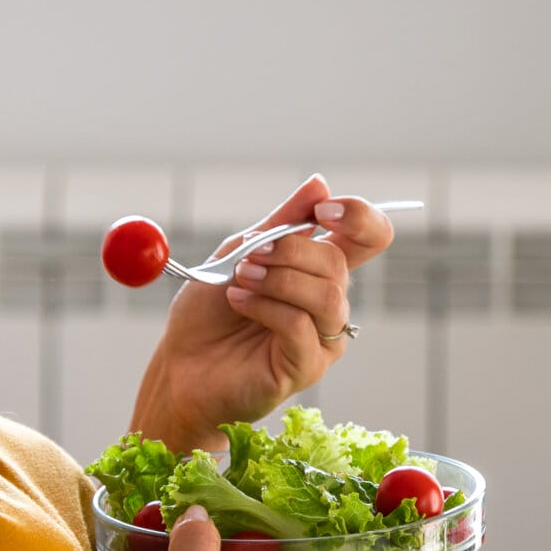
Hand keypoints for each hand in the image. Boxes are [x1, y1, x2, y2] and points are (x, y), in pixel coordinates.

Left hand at [135, 174, 399, 448]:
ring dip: (278, 280)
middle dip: (291, 251)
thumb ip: (281, 223)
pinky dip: (265, 307)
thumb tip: (320, 183)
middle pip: (339, 262)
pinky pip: (301, 326)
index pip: (369, 237)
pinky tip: (239, 302)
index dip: (359, 217)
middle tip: (249, 256)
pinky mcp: (307, 367)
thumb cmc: (209, 313)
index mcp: (319, 269)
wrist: (180, 365)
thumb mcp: (240, 252)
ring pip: (327, 295)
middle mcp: (329, 302)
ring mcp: (323, 337)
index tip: (322, 210)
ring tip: (241, 279)